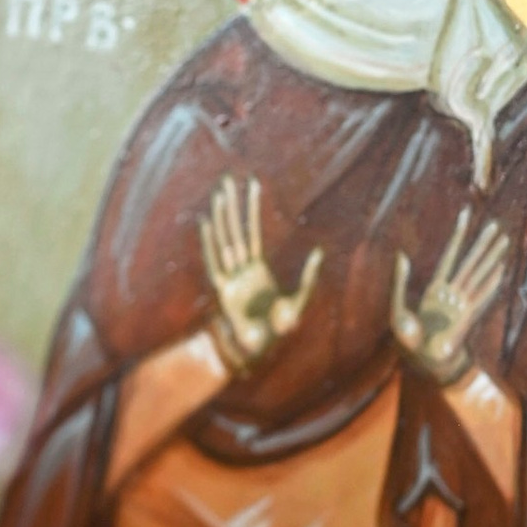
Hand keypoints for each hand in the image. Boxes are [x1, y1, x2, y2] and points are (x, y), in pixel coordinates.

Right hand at [199, 175, 323, 374]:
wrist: (260, 348)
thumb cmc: (276, 327)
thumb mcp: (298, 300)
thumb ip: (308, 277)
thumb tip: (320, 252)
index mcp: (257, 269)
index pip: (253, 232)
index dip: (252, 209)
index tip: (252, 185)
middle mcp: (241, 269)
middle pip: (235, 229)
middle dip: (233, 205)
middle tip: (229, 178)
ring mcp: (231, 278)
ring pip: (225, 239)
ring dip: (223, 217)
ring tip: (221, 193)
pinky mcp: (224, 291)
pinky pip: (215, 262)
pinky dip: (210, 243)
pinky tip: (206, 223)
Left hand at [391, 211, 511, 384]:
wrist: (421, 362)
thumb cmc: (408, 338)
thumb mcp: (397, 309)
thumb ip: (400, 282)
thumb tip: (401, 256)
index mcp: (435, 288)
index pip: (450, 257)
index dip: (458, 237)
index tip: (466, 216)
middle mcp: (452, 293)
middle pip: (469, 263)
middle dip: (482, 244)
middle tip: (495, 226)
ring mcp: (461, 305)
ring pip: (478, 275)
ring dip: (491, 259)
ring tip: (504, 241)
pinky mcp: (467, 318)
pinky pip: (482, 297)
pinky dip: (491, 283)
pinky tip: (501, 270)